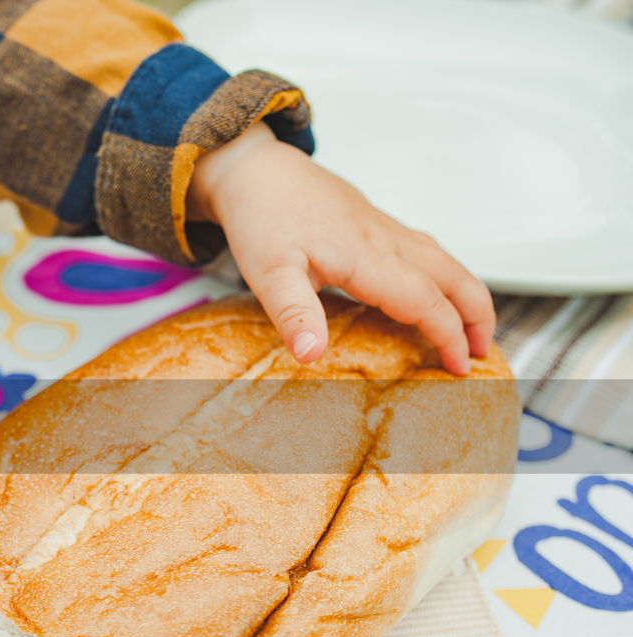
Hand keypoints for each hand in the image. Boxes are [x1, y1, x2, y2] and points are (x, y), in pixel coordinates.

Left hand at [187, 122, 493, 374]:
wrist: (254, 168)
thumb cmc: (261, 216)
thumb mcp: (267, 273)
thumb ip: (293, 314)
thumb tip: (312, 355)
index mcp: (366, 255)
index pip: (425, 301)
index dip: (448, 336)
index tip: (458, 369)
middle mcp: (385, 239)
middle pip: (454, 276)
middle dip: (478, 316)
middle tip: (482, 355)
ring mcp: (384, 228)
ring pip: (444, 261)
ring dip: (467, 295)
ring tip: (472, 331)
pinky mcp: (375, 223)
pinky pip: (425, 251)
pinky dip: (445, 277)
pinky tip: (436, 292)